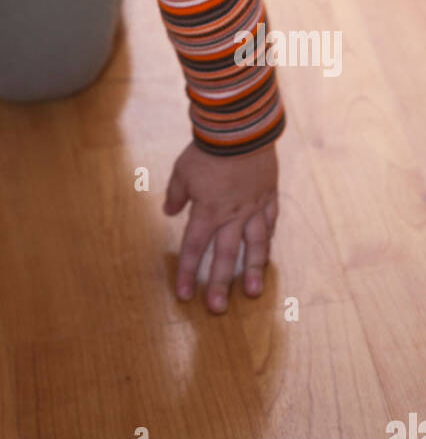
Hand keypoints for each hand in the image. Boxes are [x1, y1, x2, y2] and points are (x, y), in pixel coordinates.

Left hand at [163, 139, 278, 313]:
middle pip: (226, 256)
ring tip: (252, 292)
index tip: (185, 295)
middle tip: (217, 309)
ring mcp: (254, 207)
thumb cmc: (207, 150)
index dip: (189, 272)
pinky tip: (267, 251)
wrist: (239, 130)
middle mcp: (232, 215)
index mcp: (208, 211)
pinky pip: (270, 222)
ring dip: (252, 270)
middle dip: (220, 284)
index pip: (195, 248)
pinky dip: (268, 238)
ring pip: (255, 245)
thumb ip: (176, 195)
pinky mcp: (268, 196)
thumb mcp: (182, 171)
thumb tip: (168, 211)